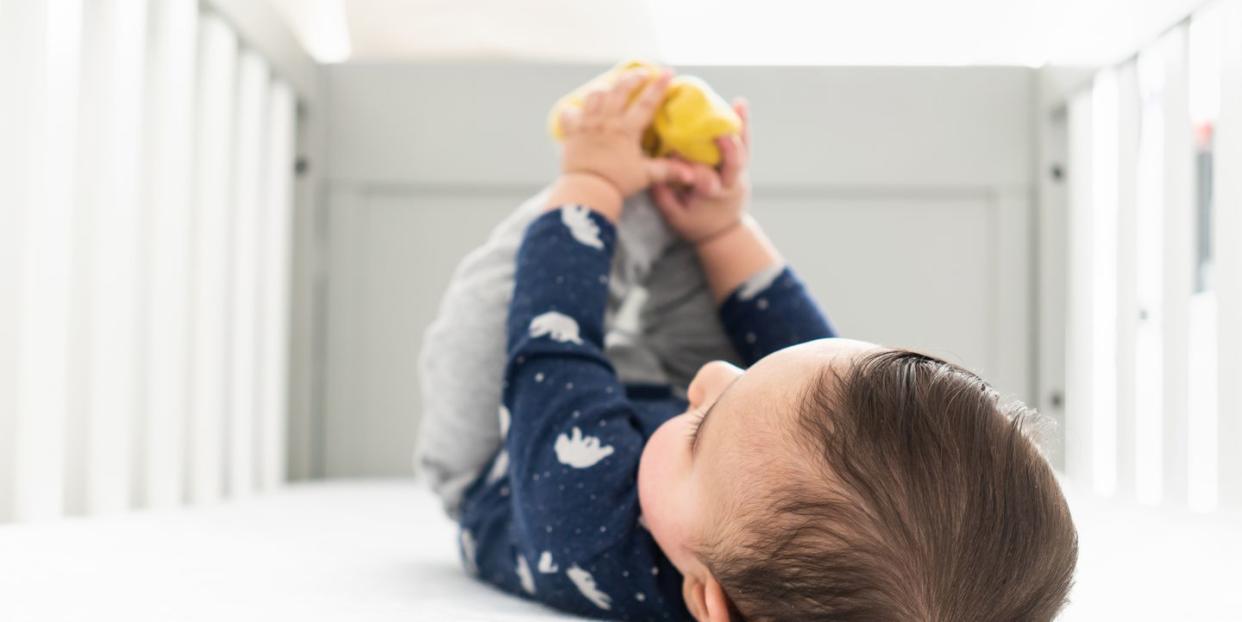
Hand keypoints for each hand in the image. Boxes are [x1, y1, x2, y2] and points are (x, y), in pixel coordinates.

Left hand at [557, 69, 696, 198]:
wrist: (587, 190)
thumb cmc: (618, 183)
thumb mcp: (646, 176)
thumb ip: (667, 171)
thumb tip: (692, 174)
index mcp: (627, 130)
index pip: (646, 102)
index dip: (659, 85)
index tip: (668, 72)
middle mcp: (607, 122)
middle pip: (620, 89)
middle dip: (633, 77)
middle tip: (644, 72)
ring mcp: (588, 124)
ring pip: (595, 94)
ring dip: (605, 88)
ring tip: (612, 88)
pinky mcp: (572, 132)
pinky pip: (569, 113)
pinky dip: (573, 110)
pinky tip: (579, 111)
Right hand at [650, 99, 751, 244]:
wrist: (723, 232)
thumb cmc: (695, 224)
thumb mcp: (674, 216)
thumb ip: (663, 195)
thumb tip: (651, 171)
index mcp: (712, 195)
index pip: (703, 178)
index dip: (689, 165)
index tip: (671, 152)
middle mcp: (729, 183)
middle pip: (733, 164)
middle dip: (728, 146)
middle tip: (719, 130)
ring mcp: (738, 174)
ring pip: (743, 149)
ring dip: (740, 126)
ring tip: (738, 104)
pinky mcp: (741, 166)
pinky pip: (744, 143)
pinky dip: (742, 124)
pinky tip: (740, 104)